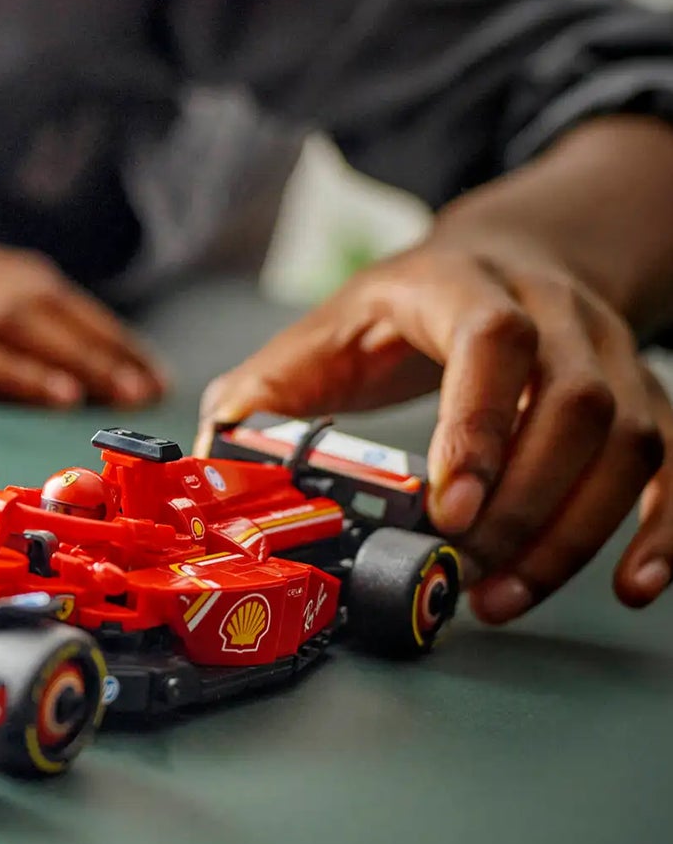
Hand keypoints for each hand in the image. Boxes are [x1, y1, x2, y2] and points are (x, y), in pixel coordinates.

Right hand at [0, 200, 165, 407]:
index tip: (125, 350)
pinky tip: (49, 393)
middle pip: (33, 293)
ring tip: (125, 392)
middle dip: (101, 337)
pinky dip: (9, 369)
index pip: (21, 274)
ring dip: (77, 354)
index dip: (83, 314)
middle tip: (150, 381)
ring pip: (9, 317)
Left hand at [197, 230, 672, 622]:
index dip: (477, 427)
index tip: (447, 510)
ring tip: (503, 594)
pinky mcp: (642, 397)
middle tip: (465, 571)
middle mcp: (556, 315)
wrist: (516, 249)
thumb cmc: (412, 302)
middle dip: (521, 505)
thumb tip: (215, 456)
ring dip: (573, 533)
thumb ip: (270, 387)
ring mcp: (609, 356)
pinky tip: (633, 585)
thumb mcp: (331, 325)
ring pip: (628, 443)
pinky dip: (663, 529)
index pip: (492, 344)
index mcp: (464, 287)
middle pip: (572, 407)